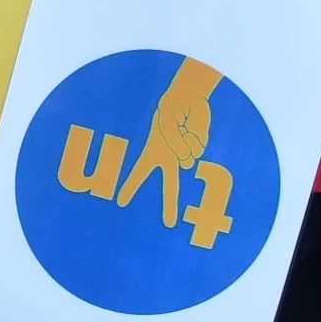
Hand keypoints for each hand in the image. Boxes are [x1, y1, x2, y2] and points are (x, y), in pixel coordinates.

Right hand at [117, 55, 220, 226]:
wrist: (190, 97)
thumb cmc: (171, 108)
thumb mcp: (166, 124)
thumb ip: (176, 147)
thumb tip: (188, 165)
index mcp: (154, 152)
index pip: (139, 173)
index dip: (129, 187)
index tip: (121, 202)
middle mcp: (170, 157)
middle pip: (170, 185)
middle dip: (169, 205)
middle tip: (169, 224)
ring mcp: (186, 154)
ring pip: (189, 159)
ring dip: (185, 142)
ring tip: (182, 127)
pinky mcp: (199, 149)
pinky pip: (199, 149)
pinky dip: (196, 136)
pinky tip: (193, 127)